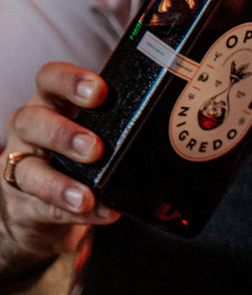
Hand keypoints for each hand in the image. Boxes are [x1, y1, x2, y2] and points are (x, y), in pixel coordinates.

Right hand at [0, 62, 118, 266]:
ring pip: (28, 170)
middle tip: (95, 147)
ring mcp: (22, 168)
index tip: (100, 91)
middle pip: (32, 121)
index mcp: (50, 105)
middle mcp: (30, 131)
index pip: (50, 80)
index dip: (70, 80)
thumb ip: (122, 123)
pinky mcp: (27, 204)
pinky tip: (101, 214)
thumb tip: (186, 120)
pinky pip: (47, 209)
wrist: (43, 206)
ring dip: (60, 183)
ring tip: (87, 196)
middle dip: (63, 133)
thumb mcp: (95, 131)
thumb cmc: (79, 157)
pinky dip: (76, 214)